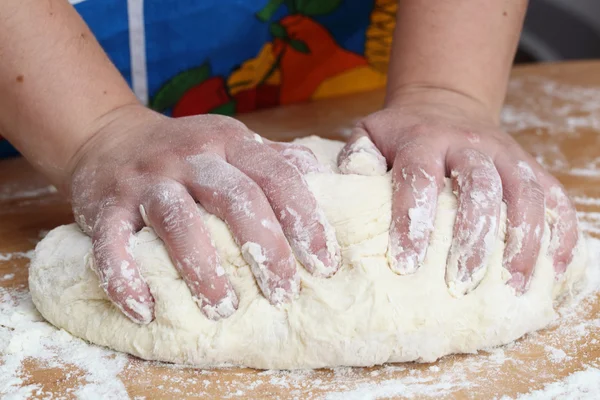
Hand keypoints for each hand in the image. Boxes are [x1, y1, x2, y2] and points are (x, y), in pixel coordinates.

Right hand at [67, 105, 339, 323]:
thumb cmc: (185, 152)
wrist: (109, 138)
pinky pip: (111, 244)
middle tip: (283, 293)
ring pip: (177, 221)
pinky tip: (144, 310)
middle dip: (265, 248)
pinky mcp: (104, 205)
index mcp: (230, 142)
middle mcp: (190, 156)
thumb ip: (274, 158)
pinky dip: (125, 279)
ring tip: (223, 308)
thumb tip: (323, 175)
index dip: (305, 219)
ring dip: (202, 270)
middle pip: (235, 197)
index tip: (324, 263)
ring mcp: (146, 180)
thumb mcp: (231, 142)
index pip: (277, 176)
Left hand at [338, 88, 577, 294]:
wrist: (445, 104)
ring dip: (522, 241)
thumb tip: (345, 197)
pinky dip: (560, 232)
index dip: (413, 221)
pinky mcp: (530, 167)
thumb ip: (355, 161)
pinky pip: (554, 198)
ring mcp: (505, 154)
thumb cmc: (402, 133)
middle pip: (478, 186)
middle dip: (472, 237)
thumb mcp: (369, 135)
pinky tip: (555, 267)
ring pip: (524, 193)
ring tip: (513, 285)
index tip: (405, 264)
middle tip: (460, 283)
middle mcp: (469, 144)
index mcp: (423, 139)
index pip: (419, 178)